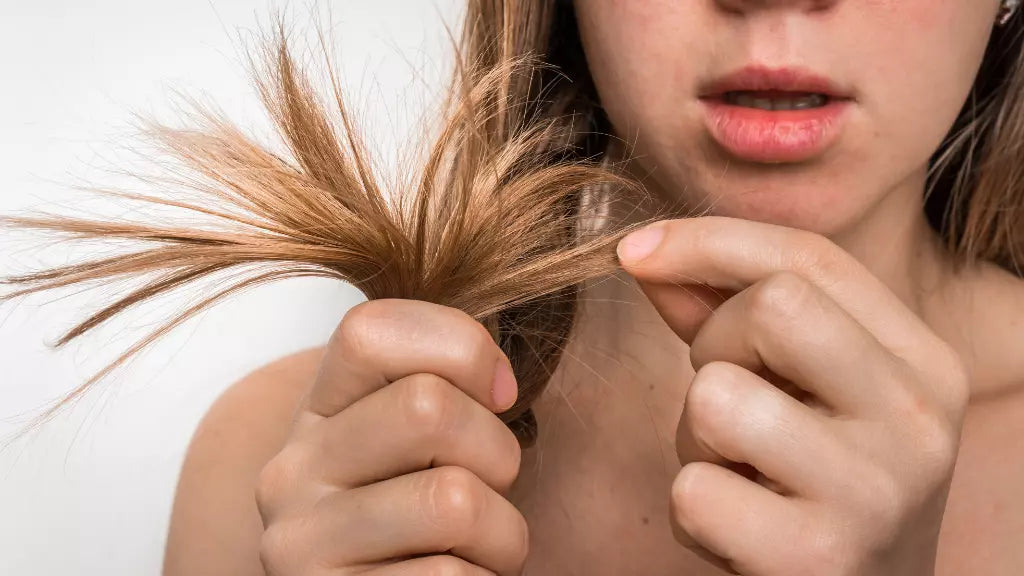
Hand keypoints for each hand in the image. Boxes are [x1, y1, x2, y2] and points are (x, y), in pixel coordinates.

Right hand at [255, 299, 527, 574]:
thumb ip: (441, 390)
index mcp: (317, 415)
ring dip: (502, 534)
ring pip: (452, 501)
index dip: (462, 347)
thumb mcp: (422, 445)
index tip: (500, 395)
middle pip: (426, 408)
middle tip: (491, 491)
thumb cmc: (430, 528)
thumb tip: (498, 382)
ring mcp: (299, 547)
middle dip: (497, 452)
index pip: (371, 331)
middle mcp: (289, 474)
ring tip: (479, 551)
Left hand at [617, 217, 968, 575]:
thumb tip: (643, 252)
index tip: (633, 250)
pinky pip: (695, 491)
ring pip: (718, 397)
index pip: (810, 258)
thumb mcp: (799, 388)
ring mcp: (875, 491)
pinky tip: (738, 529)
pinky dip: (693, 507)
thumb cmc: (816, 482)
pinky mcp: (818, 559)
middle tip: (728, 398)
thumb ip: (727, 313)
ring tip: (738, 469)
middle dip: (714, 343)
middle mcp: (916, 418)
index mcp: (923, 361)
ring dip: (698, 435)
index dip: (707, 240)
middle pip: (772, 306)